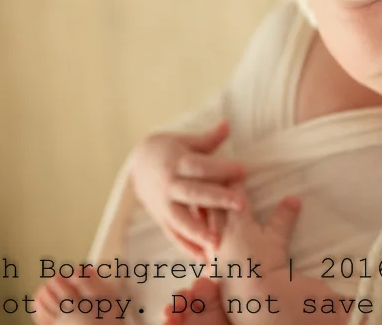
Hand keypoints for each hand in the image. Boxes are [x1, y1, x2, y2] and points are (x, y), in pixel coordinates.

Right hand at [130, 118, 246, 258]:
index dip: (222, 168)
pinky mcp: (160, 218)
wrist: (137, 164)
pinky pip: (173, 235)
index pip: (201, 167)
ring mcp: (163, 204)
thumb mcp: (185, 140)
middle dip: (217, 199)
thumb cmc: (168, 149)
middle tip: (241, 204)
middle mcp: (169, 185)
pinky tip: (204, 257)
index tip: (244, 170)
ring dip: (198, 232)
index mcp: (176, 163)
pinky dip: (187, 247)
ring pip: (180, 219)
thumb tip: (228, 124)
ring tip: (218, 242)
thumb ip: (208, 139)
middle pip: (194, 193)